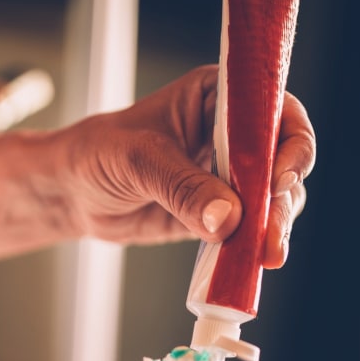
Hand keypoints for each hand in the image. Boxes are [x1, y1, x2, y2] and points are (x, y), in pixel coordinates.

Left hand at [52, 64, 315, 267]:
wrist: (72, 193)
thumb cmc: (97, 154)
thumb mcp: (137, 161)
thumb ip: (182, 187)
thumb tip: (228, 218)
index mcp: (217, 97)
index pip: (273, 111)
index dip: (287, 143)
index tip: (278, 178)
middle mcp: (233, 133)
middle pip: (282, 160)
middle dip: (283, 197)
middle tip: (272, 231)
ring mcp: (230, 175)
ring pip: (273, 199)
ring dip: (274, 226)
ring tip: (266, 254)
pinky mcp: (221, 213)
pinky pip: (249, 228)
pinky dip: (253, 246)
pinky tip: (250, 263)